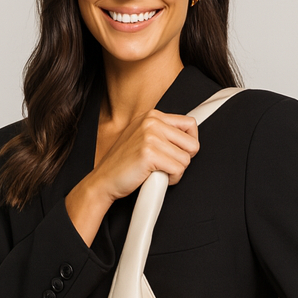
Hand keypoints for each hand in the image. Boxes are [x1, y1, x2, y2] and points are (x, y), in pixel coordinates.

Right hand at [66, 109, 198, 246]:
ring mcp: (150, 136)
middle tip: (166, 165)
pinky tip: (155, 178)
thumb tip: (189, 136)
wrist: (104, 181)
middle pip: (192, 144)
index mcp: (152, 116)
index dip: (189, 144)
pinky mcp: (150, 153)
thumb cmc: (123, 164)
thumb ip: (163, 133)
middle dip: (183, 160)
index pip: (190, 124)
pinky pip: (178, 169)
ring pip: (186, 159)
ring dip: (175, 172)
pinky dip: (171, 180)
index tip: (181, 153)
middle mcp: (151, 122)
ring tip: (157, 172)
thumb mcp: (142, 138)